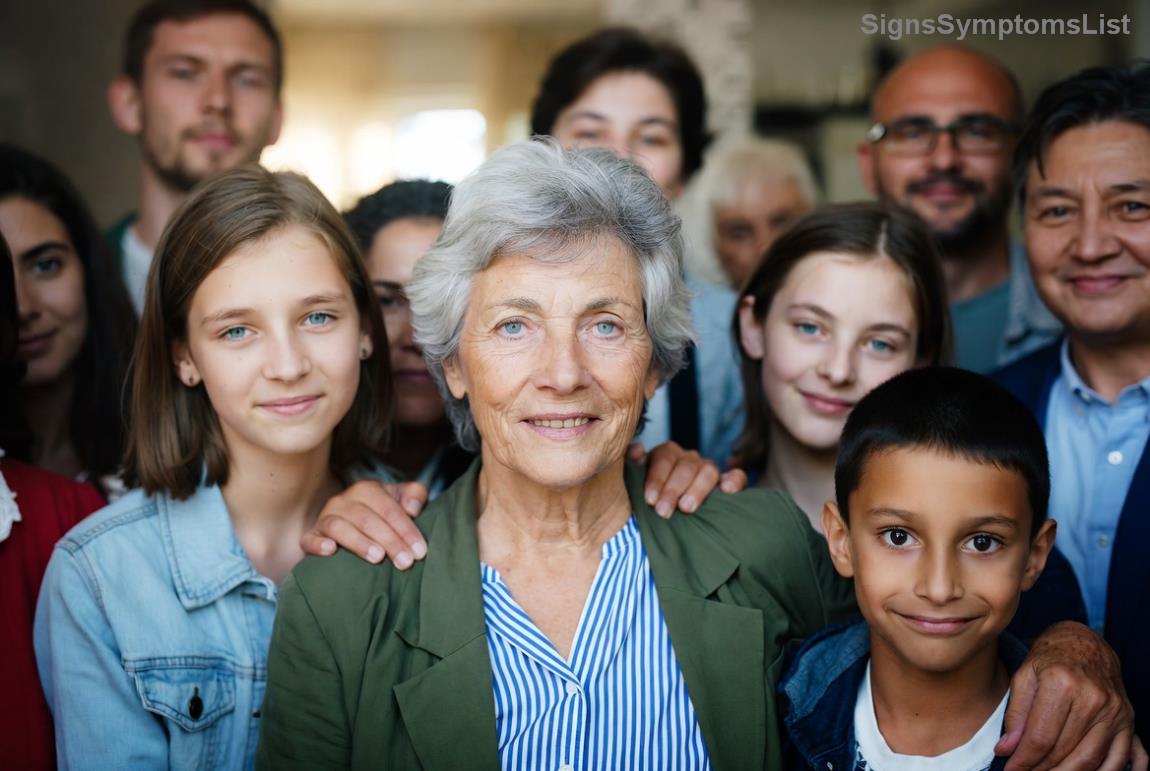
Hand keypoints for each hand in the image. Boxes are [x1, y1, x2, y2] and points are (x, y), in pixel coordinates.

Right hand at [300, 480, 428, 568]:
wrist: (352, 523)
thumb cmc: (383, 514)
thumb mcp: (400, 499)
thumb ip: (414, 495)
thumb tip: (413, 507)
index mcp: (367, 489)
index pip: (389, 509)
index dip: (406, 530)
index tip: (420, 552)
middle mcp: (343, 500)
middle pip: (368, 520)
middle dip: (390, 541)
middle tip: (406, 562)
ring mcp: (325, 517)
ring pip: (340, 527)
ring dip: (360, 542)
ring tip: (378, 558)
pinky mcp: (311, 535)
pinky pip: (310, 538)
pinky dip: (318, 544)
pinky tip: (331, 551)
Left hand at [629, 441, 747, 517]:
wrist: (666, 520)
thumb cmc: (648, 502)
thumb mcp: (635, 484)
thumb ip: (633, 466)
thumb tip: (637, 450)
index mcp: (666, 454)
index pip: (664, 457)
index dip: (657, 478)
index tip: (649, 500)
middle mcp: (688, 458)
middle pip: (686, 465)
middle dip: (673, 489)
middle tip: (663, 511)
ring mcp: (708, 469)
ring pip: (709, 470)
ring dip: (697, 490)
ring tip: (686, 508)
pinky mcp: (728, 484)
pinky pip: (737, 477)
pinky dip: (734, 481)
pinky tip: (727, 490)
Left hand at [998, 621, 1138, 769]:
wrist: (1085, 643)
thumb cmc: (1050, 658)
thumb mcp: (1024, 676)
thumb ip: (1016, 714)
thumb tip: (1006, 749)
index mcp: (1062, 683)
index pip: (1040, 737)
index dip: (1023, 760)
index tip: (1010, 769)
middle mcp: (1093, 698)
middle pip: (1065, 751)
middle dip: (1041, 769)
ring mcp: (1114, 711)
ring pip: (1091, 760)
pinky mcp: (1127, 720)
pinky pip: (1119, 758)